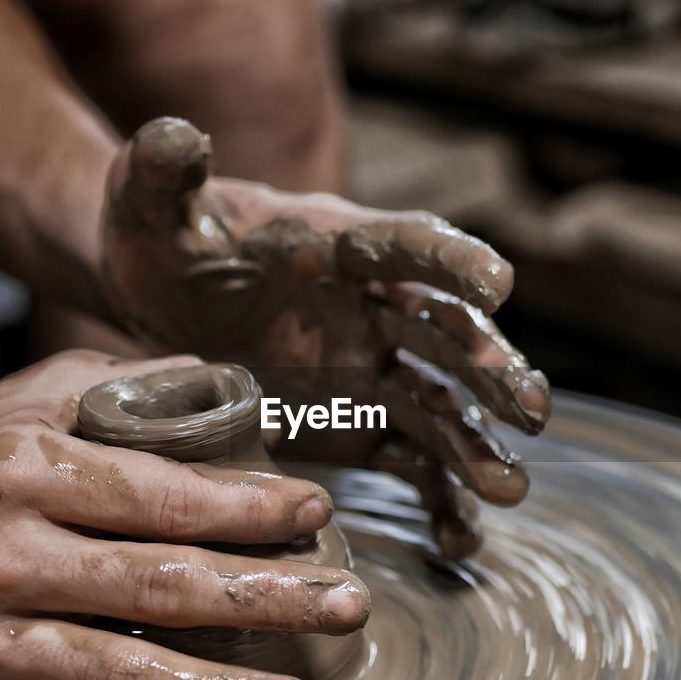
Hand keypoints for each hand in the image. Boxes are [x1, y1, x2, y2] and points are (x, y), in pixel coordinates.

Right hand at [0, 350, 369, 679]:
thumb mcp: (43, 392)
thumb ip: (137, 385)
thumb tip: (240, 394)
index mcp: (26, 471)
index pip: (164, 497)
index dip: (250, 509)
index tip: (315, 513)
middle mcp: (3, 557)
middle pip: (160, 588)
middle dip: (267, 600)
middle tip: (349, 607)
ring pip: (121, 677)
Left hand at [100, 118, 550, 558]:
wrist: (162, 301)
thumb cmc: (165, 242)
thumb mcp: (149, 205)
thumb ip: (162, 174)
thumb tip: (172, 135)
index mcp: (335, 243)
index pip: (404, 244)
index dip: (451, 262)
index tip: (499, 284)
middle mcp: (370, 306)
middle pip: (444, 333)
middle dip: (489, 368)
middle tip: (531, 409)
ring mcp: (370, 370)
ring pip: (440, 406)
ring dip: (477, 444)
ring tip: (508, 489)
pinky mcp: (358, 425)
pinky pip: (412, 463)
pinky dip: (440, 501)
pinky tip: (460, 544)